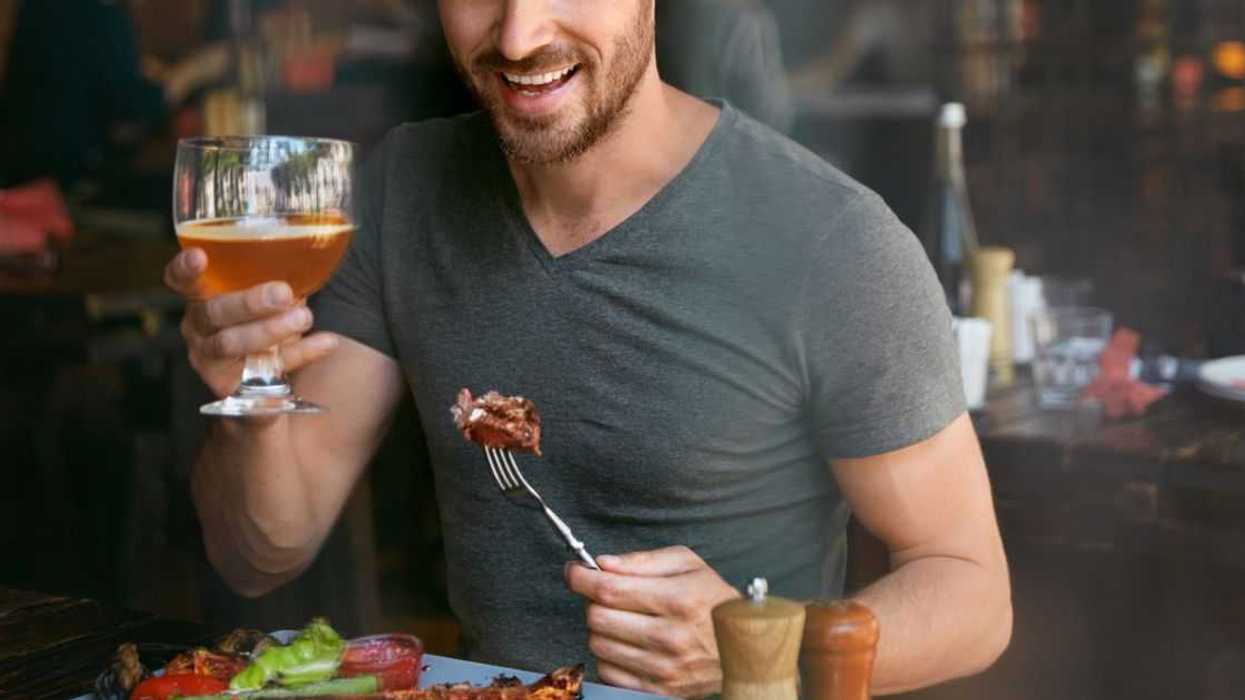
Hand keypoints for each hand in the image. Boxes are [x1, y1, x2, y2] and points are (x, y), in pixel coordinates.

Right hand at [164, 248, 338, 398]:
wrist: (262, 386)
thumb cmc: (262, 326)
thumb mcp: (264, 301)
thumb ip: (277, 280)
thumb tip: (311, 254)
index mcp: (201, 299)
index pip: (180, 281)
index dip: (184, 269)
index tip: (199, 256)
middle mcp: (198, 328)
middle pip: (214, 312)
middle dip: (249, 302)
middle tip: (283, 293)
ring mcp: (210, 359)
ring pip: (232, 344)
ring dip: (271, 329)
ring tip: (304, 317)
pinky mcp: (231, 386)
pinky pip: (265, 370)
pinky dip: (301, 353)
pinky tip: (326, 341)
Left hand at [564, 546, 740, 698]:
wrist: (746, 647)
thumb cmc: (715, 600)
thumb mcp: (689, 565)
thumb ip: (643, 561)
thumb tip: (603, 564)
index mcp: (678, 600)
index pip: (609, 590)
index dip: (581, 578)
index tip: (574, 572)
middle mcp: (670, 637)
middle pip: (598, 618)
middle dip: (593, 601)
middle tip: (606, 595)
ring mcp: (664, 668)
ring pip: (599, 646)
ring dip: (601, 630)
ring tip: (622, 620)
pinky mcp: (660, 690)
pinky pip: (609, 673)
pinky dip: (610, 656)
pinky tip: (628, 644)